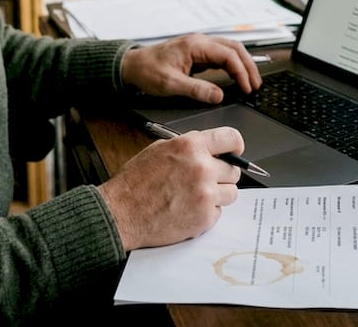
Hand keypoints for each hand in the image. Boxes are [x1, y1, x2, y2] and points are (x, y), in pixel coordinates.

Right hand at [99, 126, 244, 250]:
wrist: (121, 213)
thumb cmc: (135, 182)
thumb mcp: (159, 150)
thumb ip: (188, 146)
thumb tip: (209, 147)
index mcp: (191, 147)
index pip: (231, 139)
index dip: (235, 146)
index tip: (235, 152)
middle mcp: (202, 169)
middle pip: (234, 171)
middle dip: (222, 175)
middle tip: (205, 180)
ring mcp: (205, 195)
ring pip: (231, 193)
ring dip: (217, 195)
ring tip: (194, 196)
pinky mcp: (204, 218)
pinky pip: (218, 212)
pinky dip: (206, 212)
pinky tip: (187, 209)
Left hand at [120, 34, 261, 104]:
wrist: (132, 65)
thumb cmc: (147, 71)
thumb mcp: (171, 84)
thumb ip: (196, 90)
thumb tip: (219, 96)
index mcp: (195, 45)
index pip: (228, 55)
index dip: (241, 72)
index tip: (247, 88)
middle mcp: (200, 42)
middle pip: (234, 48)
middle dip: (248, 66)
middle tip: (256, 85)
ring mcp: (200, 46)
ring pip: (230, 50)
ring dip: (243, 64)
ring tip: (251, 82)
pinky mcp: (198, 53)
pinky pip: (221, 56)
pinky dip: (233, 66)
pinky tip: (237, 77)